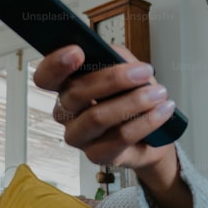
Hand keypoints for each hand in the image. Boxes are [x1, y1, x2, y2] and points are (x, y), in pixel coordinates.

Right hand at [33, 44, 176, 173]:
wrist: (152, 134)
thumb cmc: (132, 97)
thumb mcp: (126, 68)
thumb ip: (114, 56)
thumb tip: (111, 54)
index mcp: (65, 86)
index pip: (45, 76)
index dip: (56, 64)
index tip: (78, 51)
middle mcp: (65, 112)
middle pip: (77, 93)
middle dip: (114, 79)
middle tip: (144, 71)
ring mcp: (78, 136)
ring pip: (98, 116)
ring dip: (134, 102)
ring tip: (159, 93)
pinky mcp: (96, 155)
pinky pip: (119, 137)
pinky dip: (146, 122)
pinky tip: (162, 111)